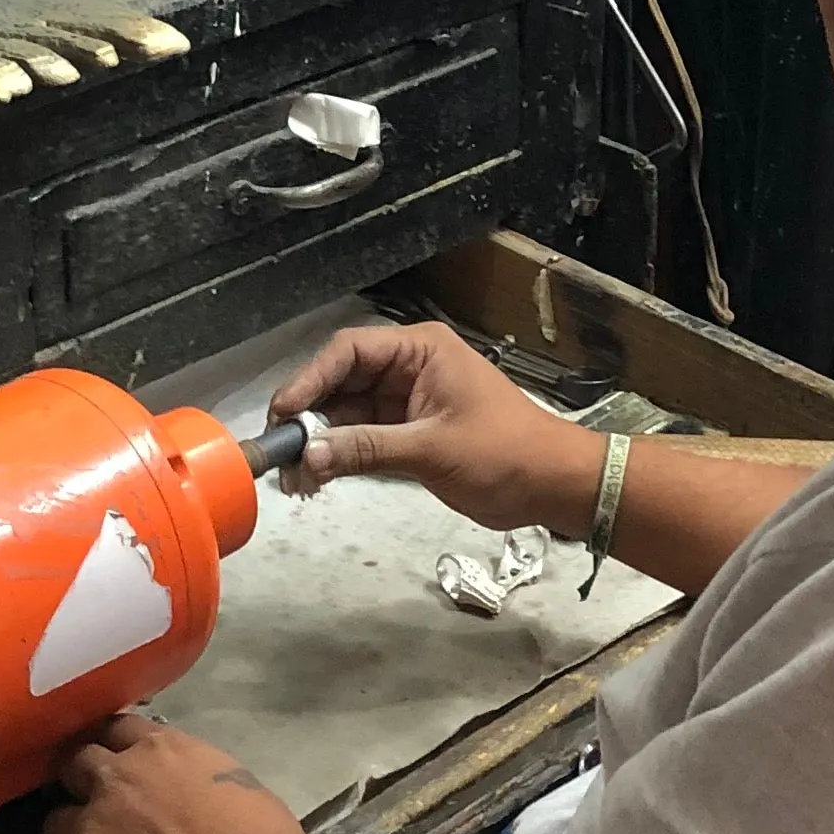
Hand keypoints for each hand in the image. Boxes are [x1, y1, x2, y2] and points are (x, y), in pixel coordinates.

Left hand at [46, 712, 369, 833]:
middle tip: (98, 805)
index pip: (117, 728)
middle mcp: (117, 779)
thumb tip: (189, 791)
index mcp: (162, 750)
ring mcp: (91, 828)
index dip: (115, 746)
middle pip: (75, 764)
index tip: (119, 760)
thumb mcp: (240, 786)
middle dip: (80, 781)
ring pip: (54, 822)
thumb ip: (198, 777)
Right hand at [271, 317, 601, 535]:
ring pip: (347, 413)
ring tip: (295, 477)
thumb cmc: (506, 452)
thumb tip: (309, 456)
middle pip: (341, 382)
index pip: (349, 351)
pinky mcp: (409, 434)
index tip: (283, 414)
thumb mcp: (433, 450)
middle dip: (309, 417)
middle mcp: (409, 368)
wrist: (552, 484)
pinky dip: (339, 456)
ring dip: (320, 442)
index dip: (310, 380)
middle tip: (281, 453)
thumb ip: (367, 449)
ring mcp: (408, 402)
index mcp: (421, 349)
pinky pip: (362, 438)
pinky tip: (316, 478)